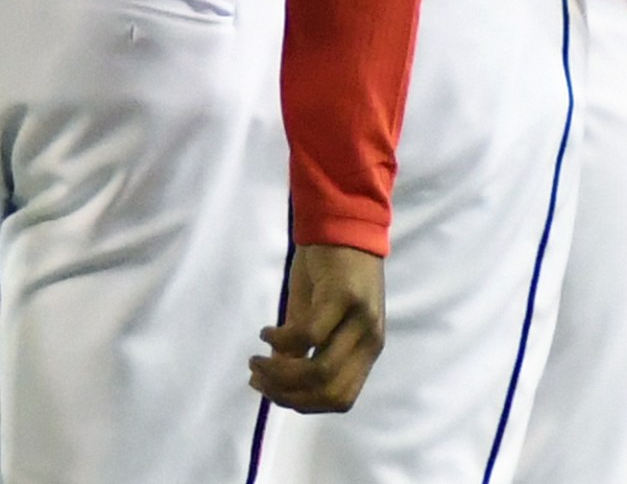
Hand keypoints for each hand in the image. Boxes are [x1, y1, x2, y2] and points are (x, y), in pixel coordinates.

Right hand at [249, 243, 386, 412]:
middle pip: (328, 392)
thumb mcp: (315, 318)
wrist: (343, 222)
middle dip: (286, 394)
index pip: (340, 400)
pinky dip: (282, 340)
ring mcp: (360, 320)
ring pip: (319, 371)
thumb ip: (298, 353)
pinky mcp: (344, 298)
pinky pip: (309, 335)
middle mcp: (370, 340)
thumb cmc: (329, 273)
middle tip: (257, 378)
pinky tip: (266, 332)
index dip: (303, 404)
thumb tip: (268, 385)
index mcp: (367, 351)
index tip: (271, 392)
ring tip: (256, 361)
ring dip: (280, 374)